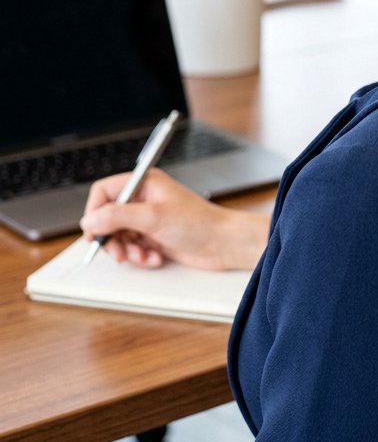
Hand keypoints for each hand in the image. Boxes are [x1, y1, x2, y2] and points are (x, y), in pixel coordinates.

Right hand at [80, 169, 268, 270]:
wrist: (223, 244)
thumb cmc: (197, 223)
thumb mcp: (152, 217)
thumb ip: (117, 216)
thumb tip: (89, 220)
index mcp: (143, 183)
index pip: (104, 191)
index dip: (95, 212)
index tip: (93, 232)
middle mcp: (143, 199)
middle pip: (108, 218)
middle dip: (112, 238)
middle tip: (119, 253)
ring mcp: (148, 219)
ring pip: (119, 237)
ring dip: (128, 251)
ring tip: (143, 256)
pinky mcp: (154, 237)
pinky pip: (133, 248)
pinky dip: (141, 256)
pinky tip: (156, 258)